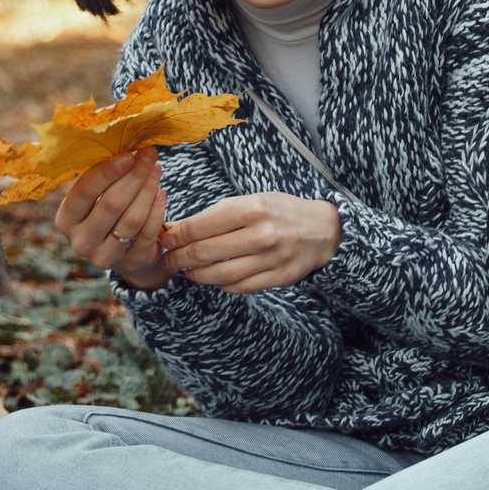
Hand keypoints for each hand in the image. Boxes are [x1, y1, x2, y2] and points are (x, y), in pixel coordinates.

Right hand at [56, 148, 171, 289]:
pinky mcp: (131, 262)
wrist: (127, 253)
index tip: (129, 153)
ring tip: (157, 170)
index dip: (108, 171)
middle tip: (150, 155)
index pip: (85, 191)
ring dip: (147, 190)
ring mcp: (104, 256)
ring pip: (131, 219)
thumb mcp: (97, 198)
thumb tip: (126, 143)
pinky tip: (161, 193)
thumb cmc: (109, 214)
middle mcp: (80, 240)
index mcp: (66, 219)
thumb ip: (103, 177)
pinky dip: (157, 210)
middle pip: (111, 204)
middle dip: (134, 176)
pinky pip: (148, 233)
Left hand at [159, 193, 342, 293]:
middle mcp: (263, 234)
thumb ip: (213, 216)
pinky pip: (240, 287)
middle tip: (169, 260)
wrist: (322, 229)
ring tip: (189, 271)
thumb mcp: (249, 202)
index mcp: (252, 208)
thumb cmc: (279, 212)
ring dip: (197, 275)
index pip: (201, 227)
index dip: (177, 236)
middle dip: (180, 258)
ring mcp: (273, 258)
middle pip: (206, 252)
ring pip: (221, 274)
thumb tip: (174, 231)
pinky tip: (214, 278)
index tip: (166, 240)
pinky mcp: (280, 277)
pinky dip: (221, 285)